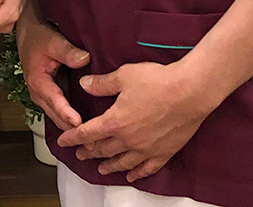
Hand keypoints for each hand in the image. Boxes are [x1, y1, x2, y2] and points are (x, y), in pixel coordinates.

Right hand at [15, 5, 89, 130]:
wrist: (28, 34)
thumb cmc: (38, 37)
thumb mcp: (52, 41)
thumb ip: (68, 51)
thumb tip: (85, 59)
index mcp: (38, 82)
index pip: (55, 101)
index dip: (67, 113)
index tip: (80, 124)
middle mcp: (39, 94)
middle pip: (57, 117)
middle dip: (73, 130)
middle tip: (93, 142)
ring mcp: (45, 97)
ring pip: (59, 118)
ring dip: (74, 128)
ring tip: (93, 141)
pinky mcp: (51, 96)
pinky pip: (62, 112)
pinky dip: (72, 120)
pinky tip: (88, 127)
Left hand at [57, 61, 209, 180]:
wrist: (189, 92)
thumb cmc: (157, 81)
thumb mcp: (123, 76)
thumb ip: (102, 83)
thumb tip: (84, 84)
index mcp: (115, 121)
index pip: (88, 132)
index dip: (73, 137)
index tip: (64, 141)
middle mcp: (128, 140)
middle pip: (104, 150)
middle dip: (89, 152)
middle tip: (80, 154)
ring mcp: (146, 149)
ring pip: (123, 162)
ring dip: (109, 165)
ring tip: (101, 168)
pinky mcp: (163, 152)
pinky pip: (147, 169)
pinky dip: (136, 173)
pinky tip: (132, 175)